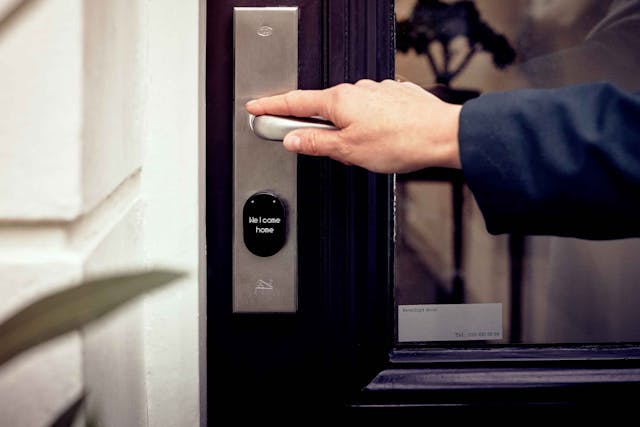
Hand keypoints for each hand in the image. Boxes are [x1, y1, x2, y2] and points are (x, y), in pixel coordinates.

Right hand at [245, 79, 461, 172]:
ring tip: (366, 153)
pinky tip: (381, 142)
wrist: (443, 135)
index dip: (271, 106)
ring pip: (348, 114)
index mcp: (338, 100)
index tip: (255, 107)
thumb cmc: (400, 141)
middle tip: (333, 153)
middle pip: (322, 110)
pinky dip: (367, 127)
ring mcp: (375, 91)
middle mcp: (356, 90)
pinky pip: (369, 113)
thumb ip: (315, 143)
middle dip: (322, 132)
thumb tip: (293, 139)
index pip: (294, 102)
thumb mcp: (347, 150)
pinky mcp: (392, 98)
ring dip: (347, 133)